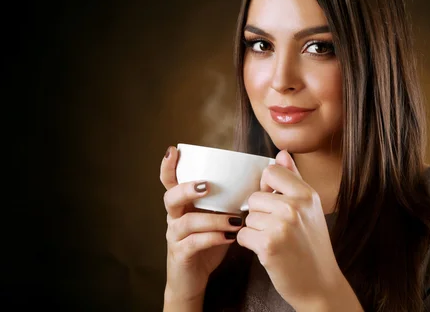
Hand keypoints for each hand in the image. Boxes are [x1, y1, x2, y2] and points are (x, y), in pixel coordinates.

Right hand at [160, 146, 242, 304]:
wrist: (194, 279)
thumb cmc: (210, 242)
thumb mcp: (221, 217)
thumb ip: (232, 198)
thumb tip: (261, 178)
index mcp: (183, 204)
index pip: (170, 181)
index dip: (168, 166)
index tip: (173, 151)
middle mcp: (175, 217)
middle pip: (171, 197)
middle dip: (187, 189)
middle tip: (207, 185)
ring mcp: (175, 236)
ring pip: (186, 221)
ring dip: (211, 219)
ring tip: (234, 220)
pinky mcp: (181, 254)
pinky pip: (193, 243)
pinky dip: (212, 238)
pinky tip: (230, 237)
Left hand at [236, 150, 348, 309]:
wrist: (320, 284)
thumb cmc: (312, 246)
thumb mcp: (309, 208)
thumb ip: (293, 179)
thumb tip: (281, 153)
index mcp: (307, 194)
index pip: (271, 172)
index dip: (266, 188)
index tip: (274, 203)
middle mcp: (295, 206)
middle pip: (255, 197)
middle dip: (260, 214)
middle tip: (278, 230)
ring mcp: (282, 225)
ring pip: (247, 217)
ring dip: (255, 230)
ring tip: (276, 242)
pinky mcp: (268, 245)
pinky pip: (242, 235)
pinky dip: (249, 245)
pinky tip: (268, 252)